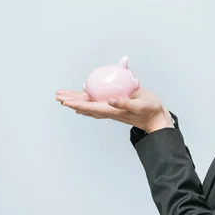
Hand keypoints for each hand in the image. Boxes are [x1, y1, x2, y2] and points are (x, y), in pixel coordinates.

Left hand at [55, 87, 173, 132]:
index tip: (64, 100)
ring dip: (75, 100)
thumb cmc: (150, 110)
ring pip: (89, 105)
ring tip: (63, 97)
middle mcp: (109, 110)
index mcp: (113, 109)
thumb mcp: (140, 104)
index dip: (76, 102)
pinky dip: (86, 103)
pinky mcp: (114, 107)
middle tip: (57, 95)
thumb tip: (111, 99)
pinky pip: (96, 105)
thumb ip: (125, 102)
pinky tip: (82, 101)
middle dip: (71, 100)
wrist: (157, 119)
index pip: (90, 106)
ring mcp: (111, 110)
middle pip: (85, 105)